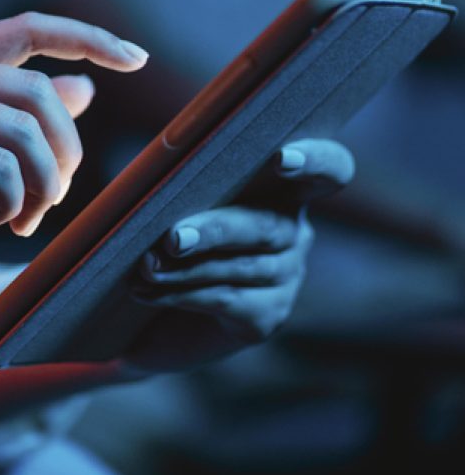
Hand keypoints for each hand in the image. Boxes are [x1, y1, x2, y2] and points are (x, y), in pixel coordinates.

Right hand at [0, 13, 147, 313]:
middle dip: (65, 152)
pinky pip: (1, 169)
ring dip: (42, 187)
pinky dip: (10, 204)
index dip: (86, 39)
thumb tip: (83, 88)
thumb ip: (20, 121)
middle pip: (37, 92)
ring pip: (25, 132)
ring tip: (22, 219)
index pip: (25, 29)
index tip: (135, 58)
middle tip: (54, 199)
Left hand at [123, 137, 354, 374]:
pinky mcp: (269, 315)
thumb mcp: (175, 204)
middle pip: (267, 226)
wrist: (152, 312)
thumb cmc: (166, 236)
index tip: (282, 159)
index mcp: (281, 187)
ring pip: (242, 268)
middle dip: (216, 230)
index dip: (316, 161)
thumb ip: (180, 185)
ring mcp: (287, 276)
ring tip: (146, 268)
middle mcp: (293, 231)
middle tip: (174, 238)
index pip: (329, 170)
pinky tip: (147, 292)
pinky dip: (181, 294)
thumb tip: (153, 174)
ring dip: (187, 269)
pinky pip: (227, 300)